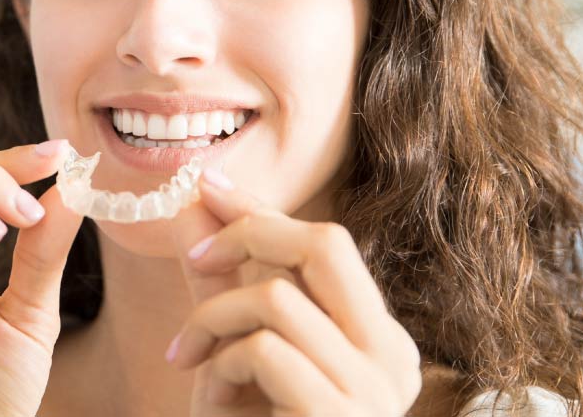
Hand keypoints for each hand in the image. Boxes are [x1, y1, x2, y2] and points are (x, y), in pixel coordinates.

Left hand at [166, 170, 422, 415]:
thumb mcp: (237, 353)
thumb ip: (223, 284)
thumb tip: (194, 202)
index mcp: (381, 341)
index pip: (328, 246)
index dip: (262, 211)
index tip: (206, 187)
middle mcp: (393, 360)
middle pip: (326, 244)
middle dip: (249, 233)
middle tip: (196, 259)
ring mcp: (374, 393)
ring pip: (277, 297)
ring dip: (213, 319)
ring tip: (189, 358)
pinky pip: (264, 350)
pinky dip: (218, 363)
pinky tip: (206, 396)